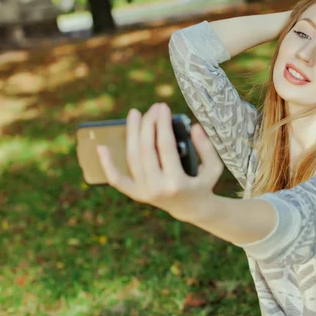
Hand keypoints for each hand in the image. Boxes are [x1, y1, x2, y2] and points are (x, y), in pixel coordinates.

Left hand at [96, 102, 223, 221]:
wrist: (192, 209)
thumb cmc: (203, 183)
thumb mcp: (214, 168)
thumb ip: (207, 147)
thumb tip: (195, 126)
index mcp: (177, 182)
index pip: (165, 146)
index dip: (163, 124)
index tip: (164, 107)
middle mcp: (157, 188)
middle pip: (146, 149)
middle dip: (149, 124)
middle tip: (154, 107)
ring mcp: (143, 192)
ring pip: (133, 157)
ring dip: (132, 133)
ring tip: (135, 113)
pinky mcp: (135, 194)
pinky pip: (117, 179)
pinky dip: (107, 164)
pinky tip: (101, 147)